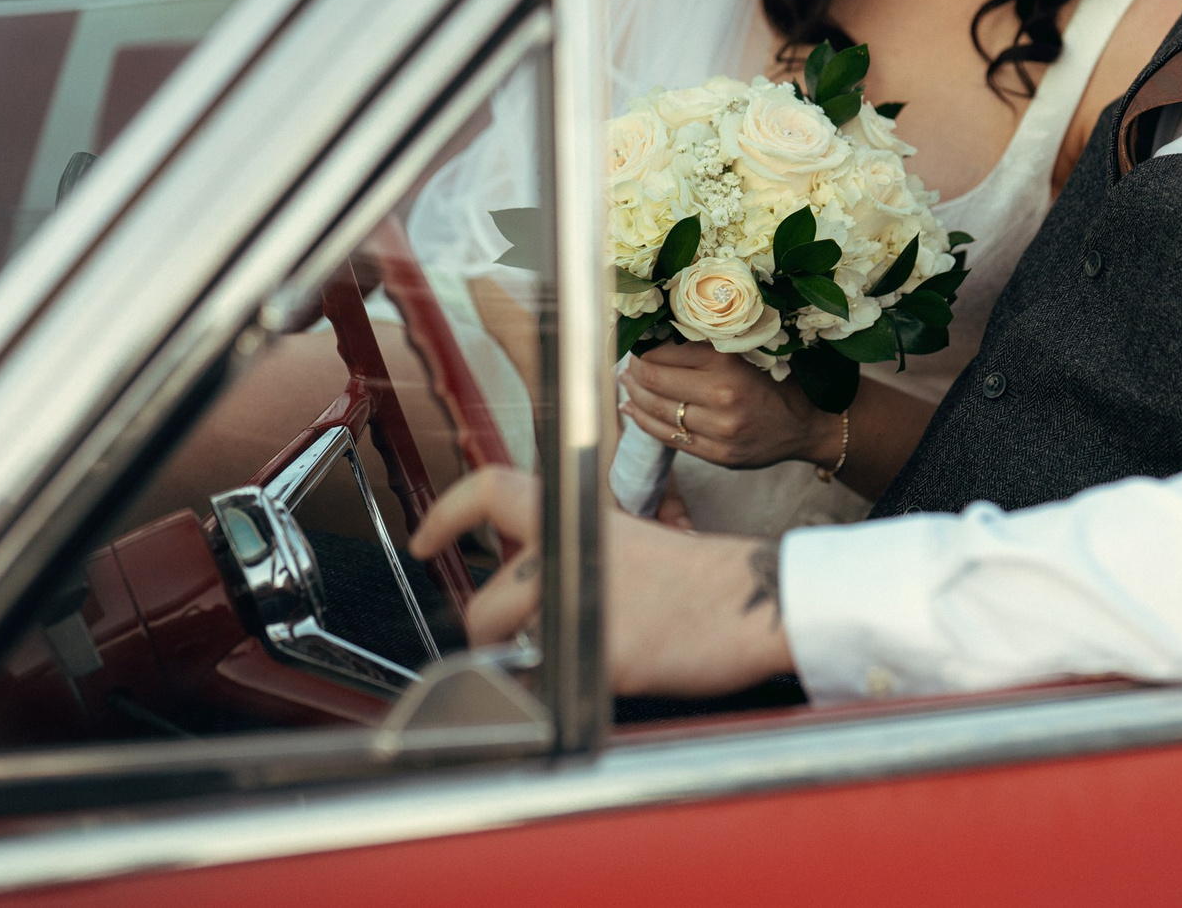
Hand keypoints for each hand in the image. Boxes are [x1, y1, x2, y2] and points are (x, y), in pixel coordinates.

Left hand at [412, 466, 795, 696]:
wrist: (755, 599)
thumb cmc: (702, 578)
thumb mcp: (632, 537)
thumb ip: (579, 547)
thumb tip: (532, 575)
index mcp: (580, 515)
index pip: (492, 489)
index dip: (447, 512)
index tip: (426, 539)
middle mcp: (573, 550)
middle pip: (489, 597)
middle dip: (483, 631)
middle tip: (495, 643)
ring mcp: (586, 601)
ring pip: (511, 643)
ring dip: (518, 663)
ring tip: (550, 665)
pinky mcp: (606, 651)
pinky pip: (555, 682)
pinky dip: (565, 691)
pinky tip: (598, 680)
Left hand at [622, 340, 841, 471]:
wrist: (808, 425)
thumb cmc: (778, 381)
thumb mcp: (748, 351)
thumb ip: (709, 345)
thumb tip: (658, 336)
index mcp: (729, 364)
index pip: (667, 353)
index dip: (645, 348)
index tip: (637, 344)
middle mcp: (722, 397)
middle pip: (656, 381)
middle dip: (634, 371)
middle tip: (626, 364)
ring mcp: (719, 431)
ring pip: (658, 411)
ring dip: (634, 397)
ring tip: (627, 386)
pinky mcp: (718, 455)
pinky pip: (670, 438)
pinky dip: (645, 423)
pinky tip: (633, 412)